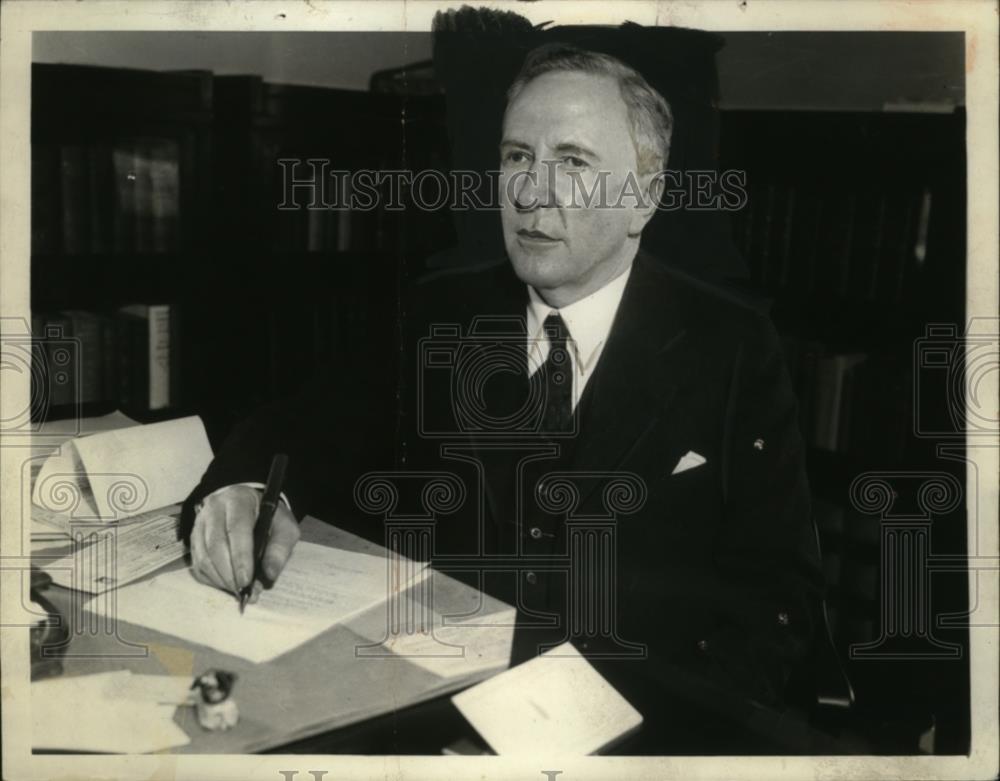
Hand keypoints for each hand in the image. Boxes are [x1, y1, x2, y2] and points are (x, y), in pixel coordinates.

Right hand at [189, 484, 299, 602]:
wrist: (250, 506)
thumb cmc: (268, 518)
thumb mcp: (284, 527)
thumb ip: (280, 548)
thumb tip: (269, 574)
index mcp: (239, 500)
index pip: (236, 528)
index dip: (240, 557)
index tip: (247, 580)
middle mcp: (214, 508)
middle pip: (215, 544)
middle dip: (229, 573)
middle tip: (242, 590)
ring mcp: (200, 523)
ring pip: (203, 556)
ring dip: (219, 578)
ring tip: (236, 589)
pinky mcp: (194, 538)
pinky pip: (197, 563)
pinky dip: (211, 579)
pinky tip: (226, 584)